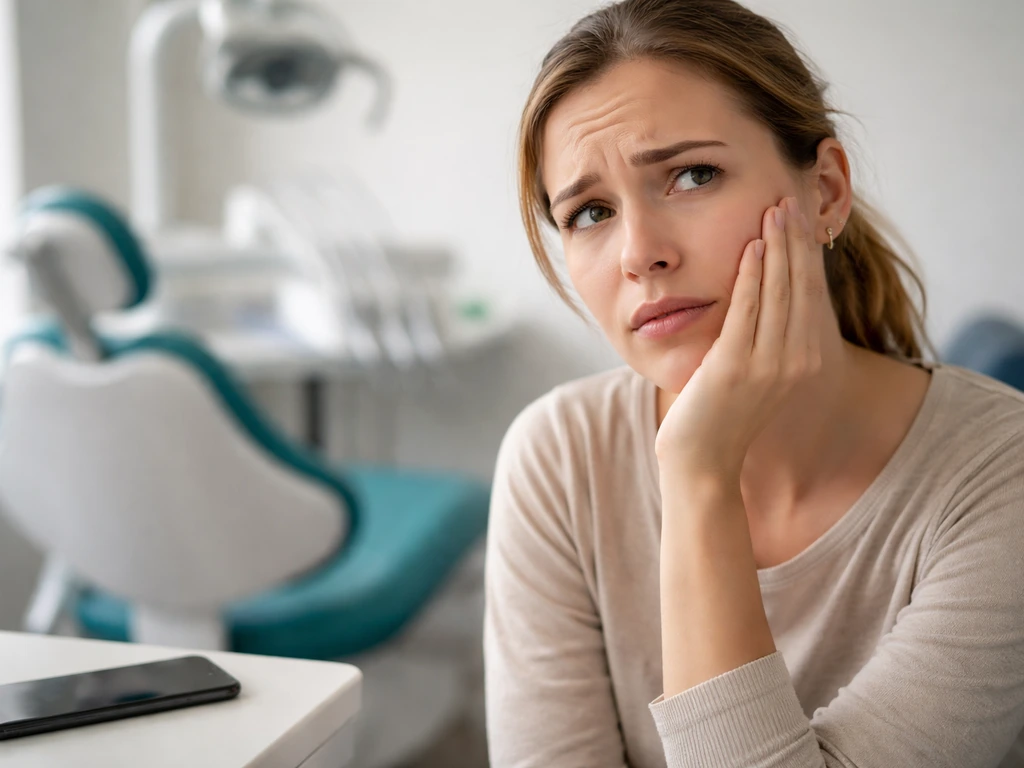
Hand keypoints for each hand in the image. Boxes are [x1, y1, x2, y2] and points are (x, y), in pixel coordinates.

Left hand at [654, 196, 827, 482]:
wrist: (702, 460)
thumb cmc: (720, 415)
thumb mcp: (753, 373)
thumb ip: (763, 337)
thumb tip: (759, 296)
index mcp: (806, 362)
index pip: (811, 294)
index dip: (807, 253)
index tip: (801, 217)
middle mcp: (797, 362)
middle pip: (801, 286)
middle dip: (796, 239)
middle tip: (790, 198)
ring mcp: (768, 365)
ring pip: (778, 292)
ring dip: (777, 247)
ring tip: (774, 209)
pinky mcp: (736, 366)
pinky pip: (747, 310)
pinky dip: (751, 275)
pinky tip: (752, 246)